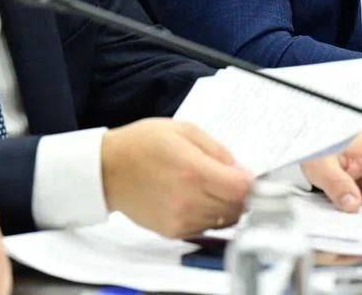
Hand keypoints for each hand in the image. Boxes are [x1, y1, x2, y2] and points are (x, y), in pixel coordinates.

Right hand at [103, 118, 252, 237]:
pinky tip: (198, 199)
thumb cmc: (143, 144)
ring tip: (211, 187)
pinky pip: (206, 229)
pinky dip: (210, 216)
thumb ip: (219, 151)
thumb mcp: (186, 130)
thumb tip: (243, 172)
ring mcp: (180, 219)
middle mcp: (188, 200)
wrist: (109, 169)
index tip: (249, 175)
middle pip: (237, 207)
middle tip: (231, 179)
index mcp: (194, 171)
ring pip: (224, 221)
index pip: (242, 189)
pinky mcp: (172, 231)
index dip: (252, 182)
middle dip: (240, 194)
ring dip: (226, 206)